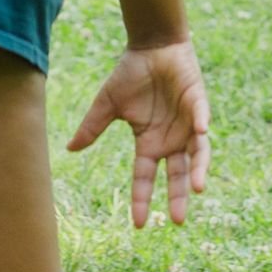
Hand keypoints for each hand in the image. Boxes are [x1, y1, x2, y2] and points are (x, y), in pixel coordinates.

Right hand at [65, 40, 210, 227]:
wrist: (152, 47)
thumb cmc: (131, 74)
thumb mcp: (108, 104)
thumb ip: (93, 126)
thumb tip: (70, 148)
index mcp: (149, 142)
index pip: (145, 176)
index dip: (142, 198)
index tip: (139, 224)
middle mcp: (170, 140)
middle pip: (176, 174)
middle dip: (177, 197)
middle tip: (177, 220)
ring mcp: (186, 125)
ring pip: (196, 156)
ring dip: (198, 171)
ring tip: (197, 189)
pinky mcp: (198, 105)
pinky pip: (202, 120)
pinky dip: (201, 126)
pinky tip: (200, 133)